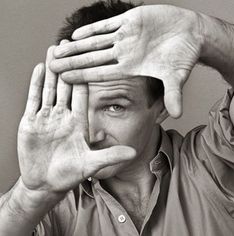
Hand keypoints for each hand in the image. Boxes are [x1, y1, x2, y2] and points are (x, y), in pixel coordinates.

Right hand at [17, 44, 135, 195]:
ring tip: (55, 49)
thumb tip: (133, 152)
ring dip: (53, 69)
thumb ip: (110, 156)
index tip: (90, 58)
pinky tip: (40, 68)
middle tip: (71, 43)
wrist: (46, 183)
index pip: (83, 94)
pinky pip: (34, 99)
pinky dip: (37, 83)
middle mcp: (64, 116)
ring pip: (50, 87)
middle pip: (66, 85)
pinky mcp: (31, 122)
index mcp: (79, 123)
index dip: (86, 76)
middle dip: (69, 65)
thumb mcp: (91, 164)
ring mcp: (47, 117)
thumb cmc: (69, 174)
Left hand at [50, 5, 202, 117]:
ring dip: (76, 46)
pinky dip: (91, 30)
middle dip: (72, 62)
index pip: (101, 74)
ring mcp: (125, 38)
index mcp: (131, 68)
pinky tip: (76, 35)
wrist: (190, 34)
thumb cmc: (184, 55)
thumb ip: (173, 94)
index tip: (65, 79)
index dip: (83, 76)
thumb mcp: (177, 75)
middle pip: (93, 59)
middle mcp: (124, 54)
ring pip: (95, 43)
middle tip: (51, 65)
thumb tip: (176, 115)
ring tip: (58, 49)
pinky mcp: (130, 21)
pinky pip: (106, 26)